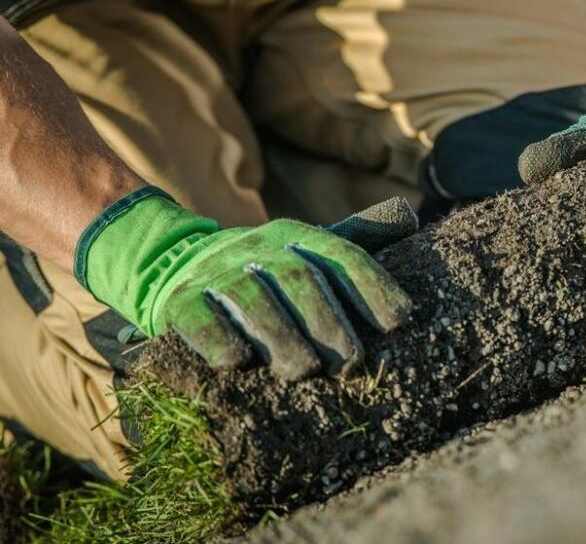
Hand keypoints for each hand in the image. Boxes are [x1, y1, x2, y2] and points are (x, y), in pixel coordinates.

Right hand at [77, 192, 416, 379]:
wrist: (169, 260)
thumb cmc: (261, 270)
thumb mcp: (303, 250)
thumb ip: (353, 242)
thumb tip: (411, 219)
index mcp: (295, 235)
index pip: (341, 255)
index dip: (372, 286)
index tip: (399, 321)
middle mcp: (258, 247)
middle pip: (300, 279)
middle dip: (329, 321)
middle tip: (351, 362)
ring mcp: (216, 271)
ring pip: (253, 297)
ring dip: (282, 336)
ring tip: (304, 371)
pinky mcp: (178, 299)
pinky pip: (197, 316)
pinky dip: (218, 339)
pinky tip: (237, 363)